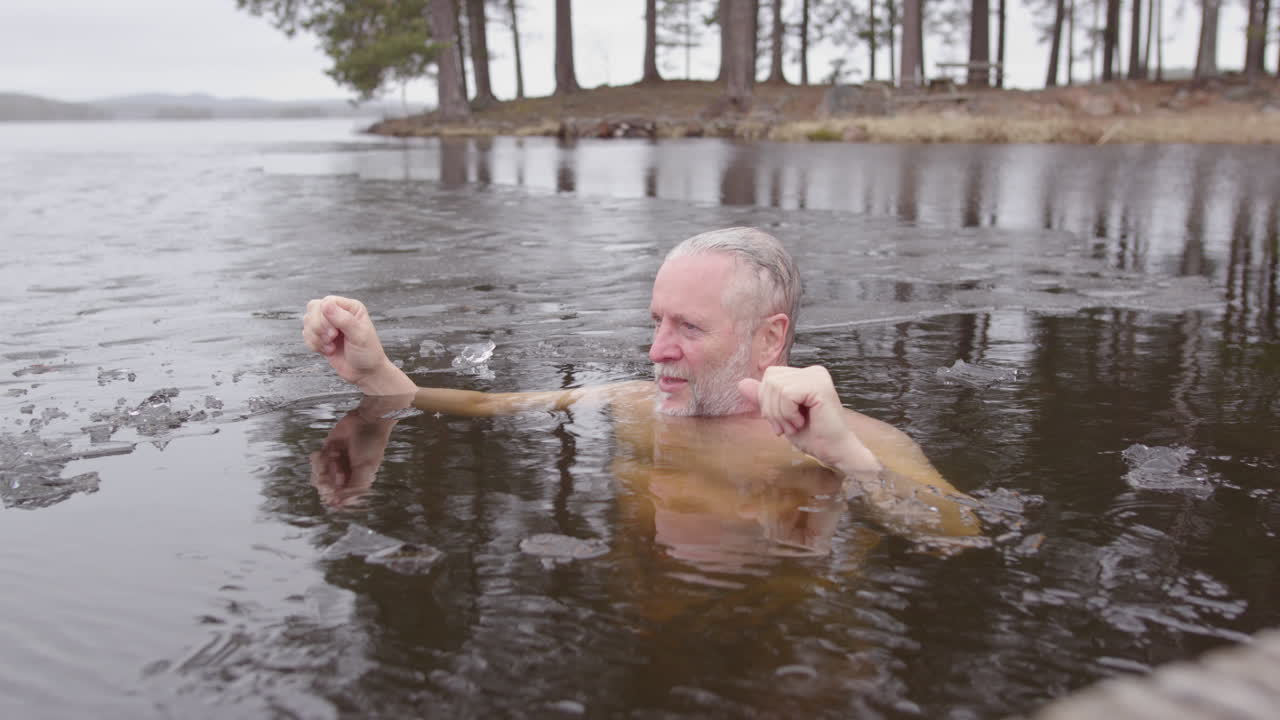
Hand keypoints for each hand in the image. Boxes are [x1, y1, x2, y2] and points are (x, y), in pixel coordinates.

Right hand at [301, 295, 415, 394]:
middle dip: (318, 327)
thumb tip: (325, 304)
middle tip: (331, 339)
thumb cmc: (368, 353)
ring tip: (331, 347)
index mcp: (351, 307)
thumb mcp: (359, 336)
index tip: (334, 333)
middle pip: (313, 308)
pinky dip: (313, 345)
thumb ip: (344, 319)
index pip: (326, 302)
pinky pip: (306, 334)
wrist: (365, 373)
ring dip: (316, 337)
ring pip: (307, 321)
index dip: (324, 317)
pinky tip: (327, 351)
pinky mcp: (321, 336)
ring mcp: (328, 324)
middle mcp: (338, 312)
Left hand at [309, 406, 398, 508]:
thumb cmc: (371, 444)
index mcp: (355, 483)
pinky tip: (326, 450)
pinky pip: (315, 463)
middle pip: (325, 489)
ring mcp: (334, 465)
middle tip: (332, 468)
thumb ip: (354, 487)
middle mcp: (344, 476)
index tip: (331, 489)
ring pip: (318, 476)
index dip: (331, 496)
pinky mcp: (326, 453)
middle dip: (325, 480)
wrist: (366, 420)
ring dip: (322, 467)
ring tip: (331, 456)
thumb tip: (341, 505)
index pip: (338, 498)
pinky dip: (318, 458)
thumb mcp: (365, 468)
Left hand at [738, 365, 880, 475]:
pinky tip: (801, 422)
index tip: (781, 421)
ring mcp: (817, 376)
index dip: (767, 400)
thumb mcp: (780, 416)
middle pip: (770, 379)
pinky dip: (787, 413)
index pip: (770, 376)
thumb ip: (763, 399)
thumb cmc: (812, 436)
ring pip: (776, 386)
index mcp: (804, 375)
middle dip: (771, 408)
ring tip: (794, 426)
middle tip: (786, 426)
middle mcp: (812, 371)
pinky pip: (786, 394)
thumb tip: (741, 383)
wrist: (835, 452)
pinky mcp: (819, 386)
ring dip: (780, 413)